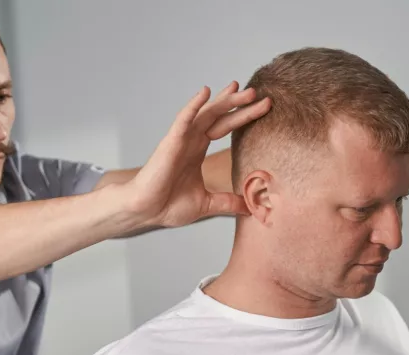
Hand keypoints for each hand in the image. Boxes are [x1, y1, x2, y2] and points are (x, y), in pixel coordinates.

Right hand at [122, 82, 270, 230]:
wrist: (146, 211)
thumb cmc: (168, 206)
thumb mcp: (207, 204)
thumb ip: (228, 202)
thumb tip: (249, 207)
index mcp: (198, 150)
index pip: (225, 127)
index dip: (243, 116)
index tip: (262, 106)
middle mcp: (191, 140)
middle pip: (219, 116)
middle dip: (239, 104)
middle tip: (259, 93)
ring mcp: (181, 139)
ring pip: (206, 113)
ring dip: (224, 101)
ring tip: (241, 89)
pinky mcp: (170, 143)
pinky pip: (184, 119)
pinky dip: (194, 105)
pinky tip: (205, 92)